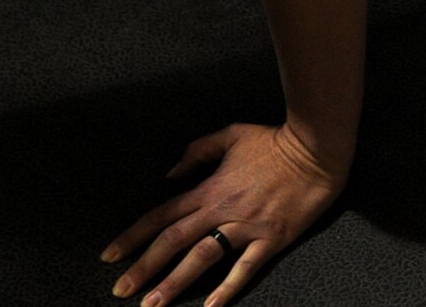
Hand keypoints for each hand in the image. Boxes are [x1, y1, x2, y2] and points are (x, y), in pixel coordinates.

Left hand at [102, 122, 345, 306]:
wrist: (315, 149)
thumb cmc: (273, 140)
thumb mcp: (230, 135)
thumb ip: (197, 152)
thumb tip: (171, 174)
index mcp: (209, 188)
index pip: (162, 216)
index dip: (133, 236)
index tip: (111, 255)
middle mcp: (222, 210)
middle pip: (173, 243)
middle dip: (144, 268)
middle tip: (121, 290)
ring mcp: (246, 227)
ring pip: (202, 259)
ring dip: (175, 283)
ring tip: (153, 305)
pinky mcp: (271, 239)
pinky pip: (245, 268)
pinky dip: (228, 289)